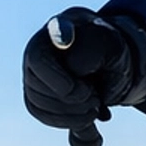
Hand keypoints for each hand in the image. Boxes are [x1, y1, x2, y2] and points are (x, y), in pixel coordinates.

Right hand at [22, 8, 145, 128]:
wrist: (103, 60)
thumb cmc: (107, 48)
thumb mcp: (112, 45)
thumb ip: (95, 51)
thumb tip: (71, 74)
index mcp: (63, 25)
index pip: (57, 29)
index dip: (60, 35)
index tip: (66, 39)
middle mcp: (40, 47)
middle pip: (40, 77)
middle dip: (71, 95)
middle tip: (95, 95)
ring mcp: (33, 71)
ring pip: (39, 100)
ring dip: (71, 110)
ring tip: (94, 103)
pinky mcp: (34, 94)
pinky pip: (42, 113)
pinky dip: (67, 120)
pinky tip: (86, 115)